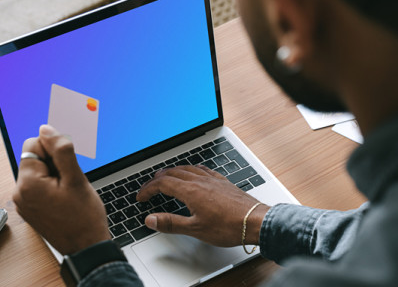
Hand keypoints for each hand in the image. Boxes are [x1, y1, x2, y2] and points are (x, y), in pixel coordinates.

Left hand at [13, 124, 109, 254]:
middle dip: (54, 163)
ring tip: (68, 191)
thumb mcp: (76, 178)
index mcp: (27, 184)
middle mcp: (19, 193)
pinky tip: (64, 198)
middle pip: (34, 158)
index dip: (54, 149)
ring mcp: (23, 203)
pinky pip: (38, 186)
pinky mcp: (29, 209)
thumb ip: (60, 150)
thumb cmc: (84, 217)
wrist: (86, 248)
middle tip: (70, 181)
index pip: (33, 144)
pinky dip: (51, 186)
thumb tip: (46, 129)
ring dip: (54, 174)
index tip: (68, 166)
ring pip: (38, 172)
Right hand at [137, 165, 269, 246]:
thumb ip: (171, 223)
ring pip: (186, 168)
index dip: (148, 189)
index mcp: (190, 191)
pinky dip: (191, 169)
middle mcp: (200, 181)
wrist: (255, 221)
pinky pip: (202, 169)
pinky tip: (194, 173)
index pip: (162, 184)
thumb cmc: (229, 226)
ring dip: (172, 171)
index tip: (141, 197)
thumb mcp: (195, 229)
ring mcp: (212, 179)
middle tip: (149, 187)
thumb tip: (151, 219)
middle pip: (172, 173)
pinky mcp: (222, 181)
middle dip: (156, 179)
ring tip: (165, 176)